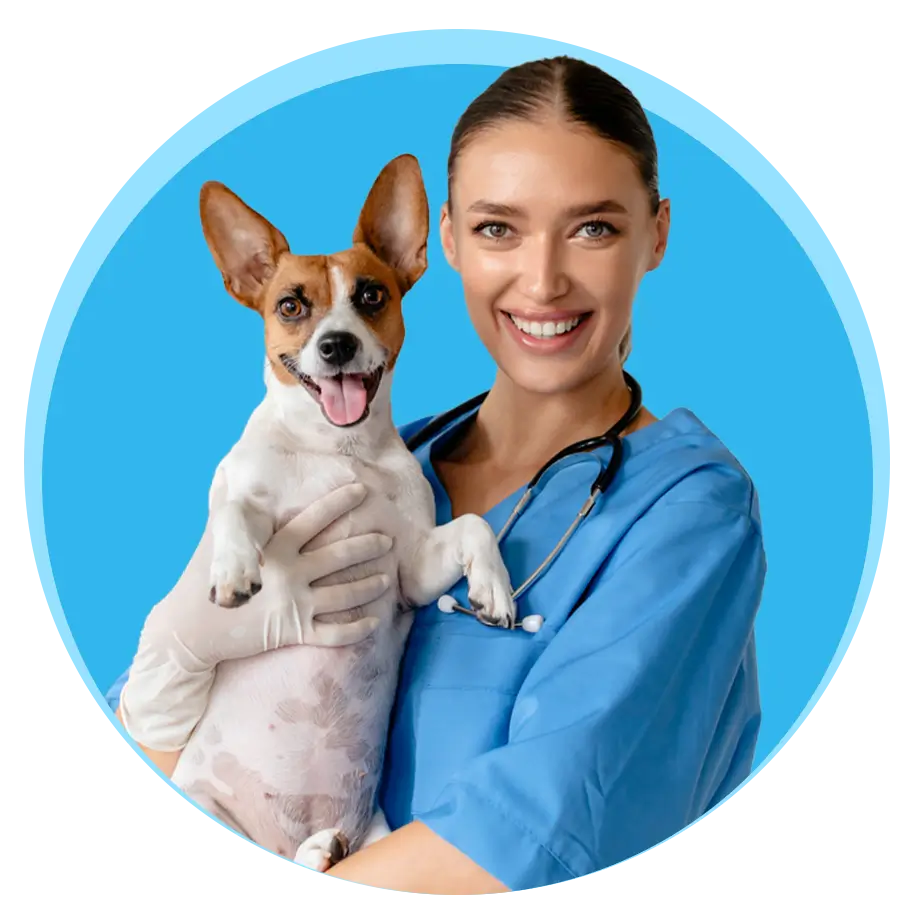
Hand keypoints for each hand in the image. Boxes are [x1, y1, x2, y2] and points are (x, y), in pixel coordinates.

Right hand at [119, 483, 391, 751]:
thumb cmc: (201, 578)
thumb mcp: (214, 537)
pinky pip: (335, 633)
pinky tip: (373, 622)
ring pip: (345, 594)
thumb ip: (229, 506)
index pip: (314, 518)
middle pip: (340, 556)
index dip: (339, 502)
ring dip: (370, 586)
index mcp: (273, 547)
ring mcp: (293, 603)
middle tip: (388, 540)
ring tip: (387, 579)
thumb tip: (228, 472)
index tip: (362, 490)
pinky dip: (357, 628)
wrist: (189, 630)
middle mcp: (289, 573)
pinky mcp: (293, 632)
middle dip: (368, 546)